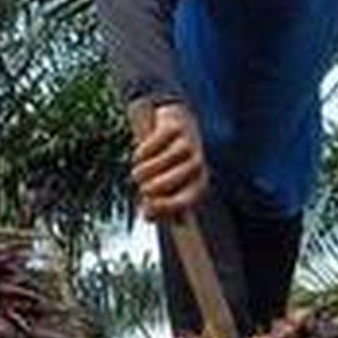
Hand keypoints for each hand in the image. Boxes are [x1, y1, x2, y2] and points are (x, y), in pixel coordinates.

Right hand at [129, 101, 208, 220]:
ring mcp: (186, 143)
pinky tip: (139, 157)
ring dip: (140, 172)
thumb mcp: (172, 185)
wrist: (177, 122)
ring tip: (137, 173)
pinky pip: (149, 146)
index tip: (145, 211)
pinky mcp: (173, 126)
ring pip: (155, 165)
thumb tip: (147, 216)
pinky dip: (140, 154)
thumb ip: (162, 204)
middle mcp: (197, 164)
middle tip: (141, 187)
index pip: (183, 202)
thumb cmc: (173, 162)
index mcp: (199, 183)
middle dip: (147, 189)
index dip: (162, 208)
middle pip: (164, 183)